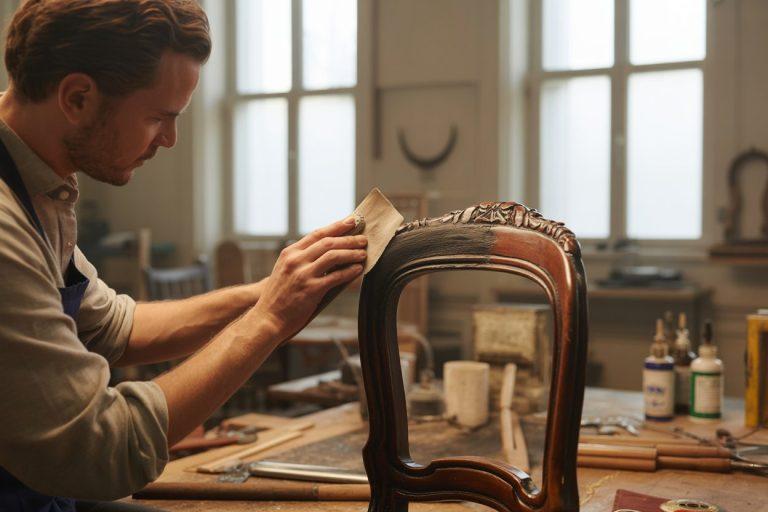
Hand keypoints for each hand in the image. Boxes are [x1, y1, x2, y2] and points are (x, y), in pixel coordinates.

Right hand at [248, 217, 366, 341]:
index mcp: (290, 253)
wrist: (268, 318)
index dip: (336, 226)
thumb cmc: (279, 296)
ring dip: (352, 253)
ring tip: (363, 253)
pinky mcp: (311, 290)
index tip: (351, 220)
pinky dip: (349, 272)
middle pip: (328, 242)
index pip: (317, 234)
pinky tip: (358, 270)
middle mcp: (295, 260)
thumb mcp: (285, 270)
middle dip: (349, 239)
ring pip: (333, 256)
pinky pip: (335, 277)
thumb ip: (301, 259)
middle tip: (363, 239)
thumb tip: (328, 251)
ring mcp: (303, 274)